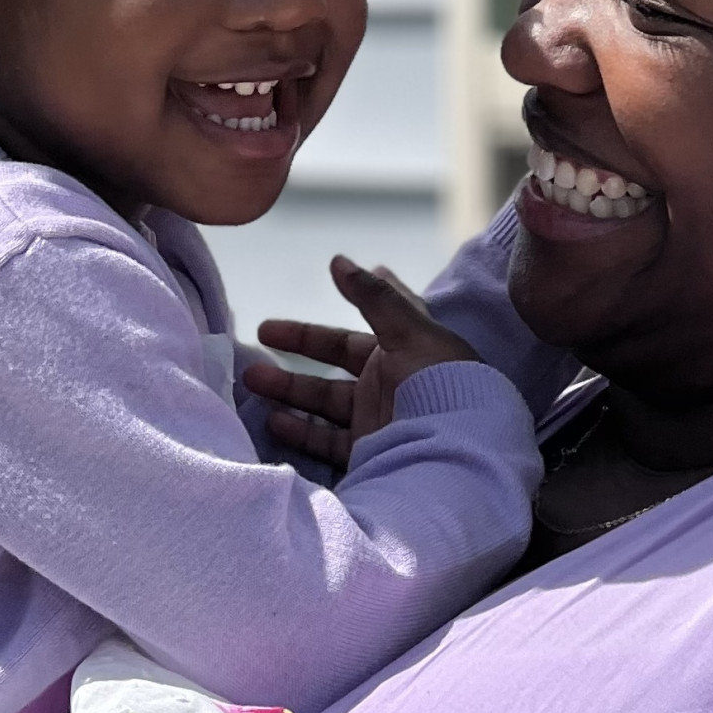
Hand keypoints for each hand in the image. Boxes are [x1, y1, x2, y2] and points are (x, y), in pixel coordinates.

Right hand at [245, 256, 477, 467]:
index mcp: (406, 349)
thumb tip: (338, 261)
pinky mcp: (370, 452)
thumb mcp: (410, 331)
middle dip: (297, 351)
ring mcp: (379, 419)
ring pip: (324, 401)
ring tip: (252, 380)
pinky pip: (328, 441)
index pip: (362, 326)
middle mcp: (391, 383)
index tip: (292, 307)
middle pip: (334, 364)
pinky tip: (274, 421)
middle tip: (257, 341)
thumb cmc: (440, 383)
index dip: (330, 314)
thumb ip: (372, 298)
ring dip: (289, 390)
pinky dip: (300, 431)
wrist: (461, 451)